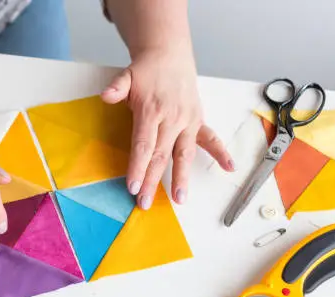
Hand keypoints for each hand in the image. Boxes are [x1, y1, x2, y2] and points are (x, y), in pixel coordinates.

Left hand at [101, 46, 234, 208]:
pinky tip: (229, 167)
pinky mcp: (198, 120)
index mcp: (152, 110)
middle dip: (152, 181)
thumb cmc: (145, 72)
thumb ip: (117, 88)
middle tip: (144, 203)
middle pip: (161, 155)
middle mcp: (172, 118)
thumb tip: (105, 95)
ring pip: (185, 153)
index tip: (132, 187)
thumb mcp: (127, 76)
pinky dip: (221, 152)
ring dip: (182, 177)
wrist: (169, 55)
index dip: (138, 167)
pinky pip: (211, 138)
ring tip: (180, 199)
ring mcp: (188, 121)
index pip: (143, 144)